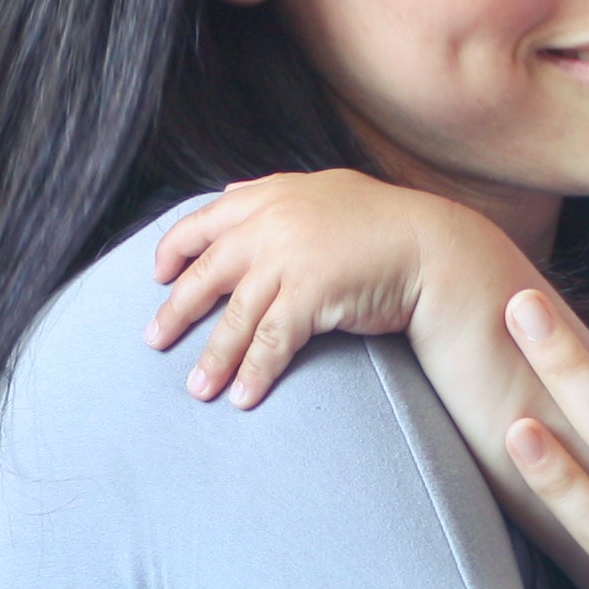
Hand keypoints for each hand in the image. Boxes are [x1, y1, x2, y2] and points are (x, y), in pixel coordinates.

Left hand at [148, 171, 467, 406]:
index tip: (158, 276)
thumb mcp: (324, 191)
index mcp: (272, 194)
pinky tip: (242, 398)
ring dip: (213, 356)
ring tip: (198, 388)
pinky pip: (270, 341)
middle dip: (177, 310)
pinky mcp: (310, 294)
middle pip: (207, 271)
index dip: (175, 250)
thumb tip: (229, 194)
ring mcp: (290, 258)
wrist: (434, 246)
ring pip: (234, 315)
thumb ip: (274, 195)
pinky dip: (254, 372)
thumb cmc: (382, 224)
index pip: (205, 221)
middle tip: (155, 340)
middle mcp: (273, 222)